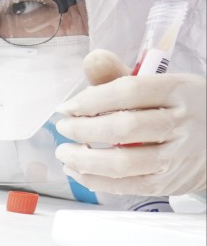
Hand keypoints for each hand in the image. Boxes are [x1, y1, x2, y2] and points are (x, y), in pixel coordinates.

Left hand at [55, 49, 206, 195]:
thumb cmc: (179, 110)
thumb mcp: (160, 85)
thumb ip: (120, 75)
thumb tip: (92, 60)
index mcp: (179, 91)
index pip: (129, 91)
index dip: (91, 99)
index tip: (67, 107)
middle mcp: (182, 124)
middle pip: (124, 127)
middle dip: (83, 129)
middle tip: (63, 127)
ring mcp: (177, 157)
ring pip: (123, 163)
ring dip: (84, 159)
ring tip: (64, 152)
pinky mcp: (169, 183)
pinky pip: (127, 186)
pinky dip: (95, 180)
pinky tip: (77, 170)